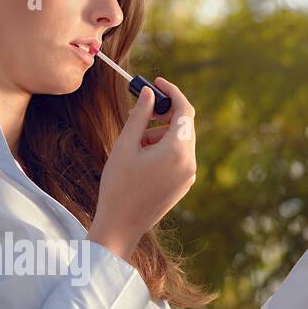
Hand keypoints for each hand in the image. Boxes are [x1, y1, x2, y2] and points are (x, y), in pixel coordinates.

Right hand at [88, 77, 196, 258]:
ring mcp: (188, 176)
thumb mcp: (125, 146)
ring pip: (180, 142)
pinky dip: (164, 149)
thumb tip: (149, 93)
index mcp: (177, 150)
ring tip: (134, 143)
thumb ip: (140, 116)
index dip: (172, 92)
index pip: (184, 110)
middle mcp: (189, 162)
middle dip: (163, 115)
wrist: (121, 226)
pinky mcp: (183, 185)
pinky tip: (141, 158)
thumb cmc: (118, 186)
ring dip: (160, 134)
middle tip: (140, 112)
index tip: (157, 82)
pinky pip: (179, 157)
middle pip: (184, 125)